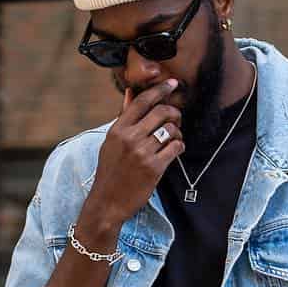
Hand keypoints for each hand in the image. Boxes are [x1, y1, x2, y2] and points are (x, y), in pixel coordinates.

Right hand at [84, 81, 185, 231]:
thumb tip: (130, 93)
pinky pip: (175, 148)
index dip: (159, 90)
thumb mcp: (111, 142)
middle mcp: (130, 138)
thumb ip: (123, 117)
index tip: (171, 84)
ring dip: (177, 132)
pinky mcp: (154, 168)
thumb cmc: (110, 171)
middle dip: (174, 112)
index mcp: (118, 129)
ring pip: (171, 130)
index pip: (141, 101)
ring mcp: (142, 153)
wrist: (107, 202)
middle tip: (177, 118)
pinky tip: (175, 150)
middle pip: (161, 112)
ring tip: (174, 138)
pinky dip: (179, 147)